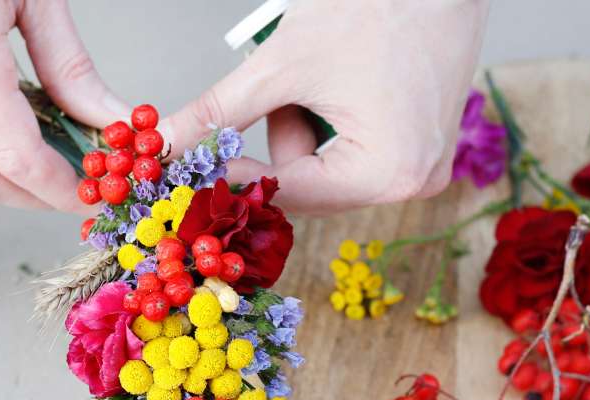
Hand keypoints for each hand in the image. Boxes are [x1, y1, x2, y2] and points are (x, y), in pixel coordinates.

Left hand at [160, 0, 488, 214]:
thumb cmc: (376, 6)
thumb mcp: (282, 66)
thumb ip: (219, 113)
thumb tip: (167, 145)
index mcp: (387, 173)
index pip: (289, 192)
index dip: (236, 176)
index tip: (197, 166)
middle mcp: (411, 184)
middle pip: (309, 188)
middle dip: (281, 142)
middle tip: (275, 95)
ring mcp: (421, 170)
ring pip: (327, 172)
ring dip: (304, 131)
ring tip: (316, 80)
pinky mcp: (422, 151)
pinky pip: (353, 157)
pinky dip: (329, 128)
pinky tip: (338, 88)